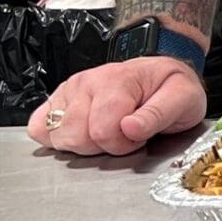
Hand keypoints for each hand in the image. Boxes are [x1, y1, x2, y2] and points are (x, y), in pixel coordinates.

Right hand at [27, 58, 207, 156]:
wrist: (157, 73)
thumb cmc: (169, 87)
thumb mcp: (183, 98)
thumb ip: (158, 115)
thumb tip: (130, 129)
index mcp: (117, 81)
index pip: (104, 130)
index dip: (123, 144)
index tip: (138, 136)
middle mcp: (87, 83)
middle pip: (77, 136)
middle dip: (102, 146)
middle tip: (122, 135)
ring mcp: (70, 90)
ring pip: (57, 136)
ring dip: (82, 144)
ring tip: (104, 131)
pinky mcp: (57, 100)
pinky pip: (38, 128)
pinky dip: (55, 138)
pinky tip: (81, 133)